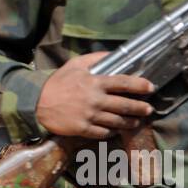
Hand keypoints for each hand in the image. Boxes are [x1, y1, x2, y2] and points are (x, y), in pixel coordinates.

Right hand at [34, 51, 152, 139]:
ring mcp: (90, 116)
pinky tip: (116, 130)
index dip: (139, 85)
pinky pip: (104, 133)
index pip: (123, 83)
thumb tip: (113, 55)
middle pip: (125, 105)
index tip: (150, 87)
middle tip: (149, 109)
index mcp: (94, 82)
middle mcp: (95, 100)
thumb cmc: (58, 82)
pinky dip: (112, 132)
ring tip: (137, 121)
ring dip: (130, 122)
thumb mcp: (75, 64)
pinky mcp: (84, 129)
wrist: (37, 102)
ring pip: (117, 121)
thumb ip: (95, 59)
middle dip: (140, 108)